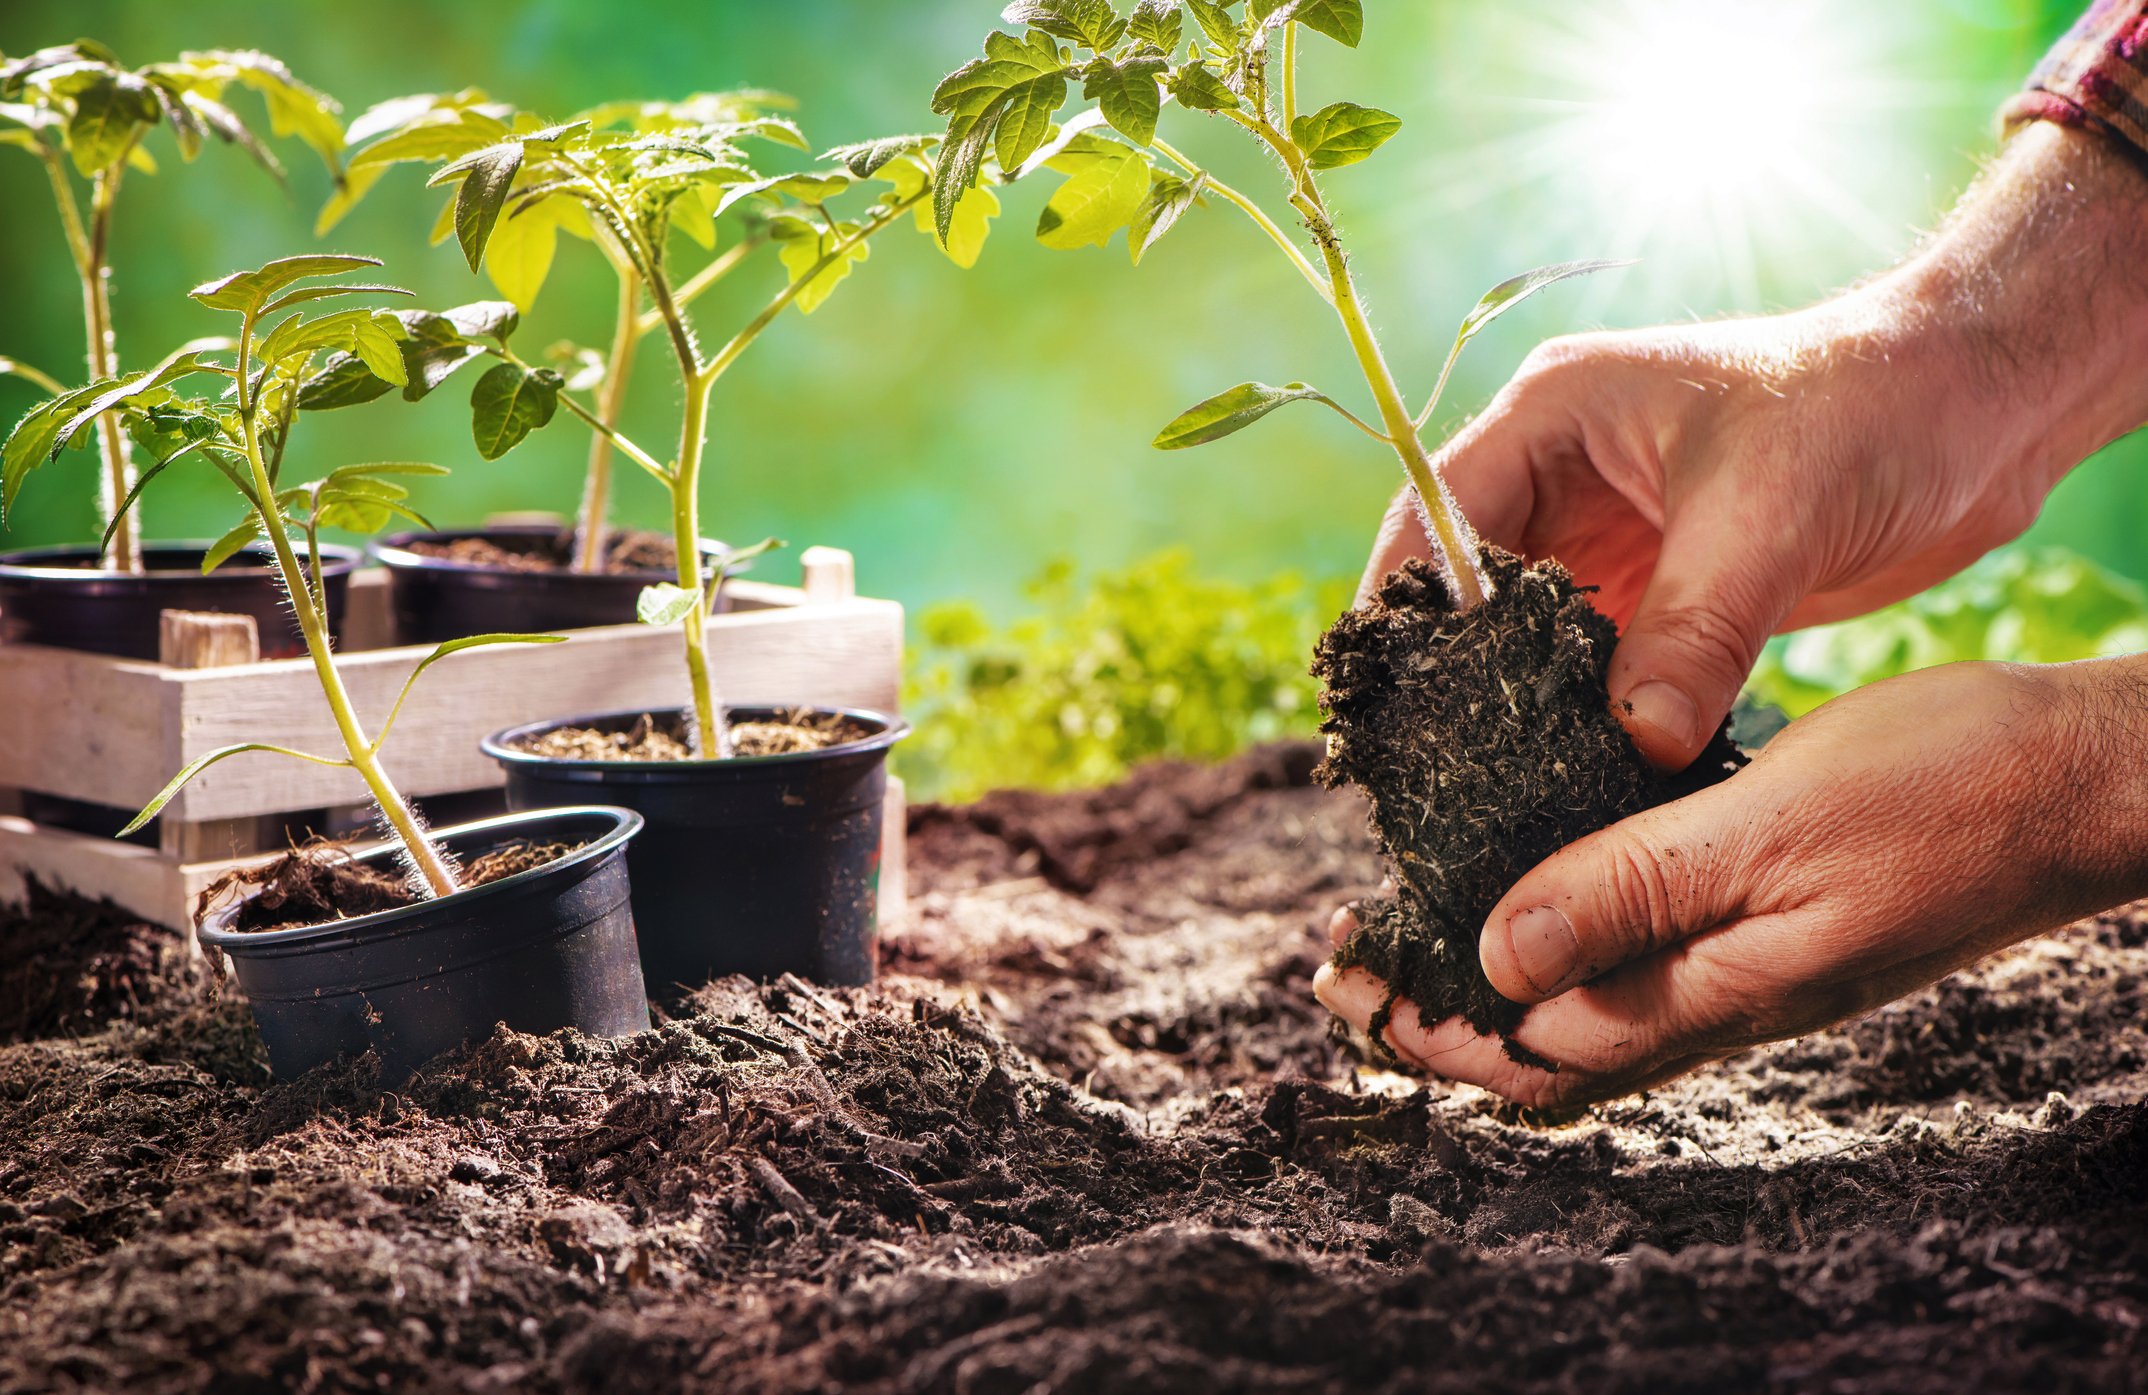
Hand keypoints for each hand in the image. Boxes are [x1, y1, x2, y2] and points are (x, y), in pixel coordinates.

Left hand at [1314, 658, 2147, 1110]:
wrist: (2080, 781)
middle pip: (1544, 1044)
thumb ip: (1633, 892)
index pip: (1531, 1051)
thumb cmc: (1946, 790)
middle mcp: (1721, 1000)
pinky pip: (1643, 953)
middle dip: (1435, 1013)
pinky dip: (1566, 932)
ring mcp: (1749, 967)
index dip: (1424, 1025)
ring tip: (1412, 928)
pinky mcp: (1773, 921)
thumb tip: (1497, 960)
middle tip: (1345, 965)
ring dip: (1492, 976)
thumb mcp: (1769, 827)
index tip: (1340, 981)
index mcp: (1712, 993)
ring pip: (1590, 1003)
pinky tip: (1541, 882)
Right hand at [1364, 123, 2147, 771]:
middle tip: (1428, 768)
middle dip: (1448, 672)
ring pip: (1524, 636)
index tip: (1392, 702)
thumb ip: (1695, 631)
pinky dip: (1584, 717)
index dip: (1406, 608)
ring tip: (1492, 788)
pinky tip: (1576, 777)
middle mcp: (1563, 475)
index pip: (1435, 514)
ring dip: (1516, 702)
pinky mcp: (1659, 591)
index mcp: (1555, 415)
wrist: (1982, 412)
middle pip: (1464, 586)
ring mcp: (1610, 536)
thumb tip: (1634, 743)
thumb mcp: (1769, 517)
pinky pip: (1594, 665)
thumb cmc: (1871, 410)